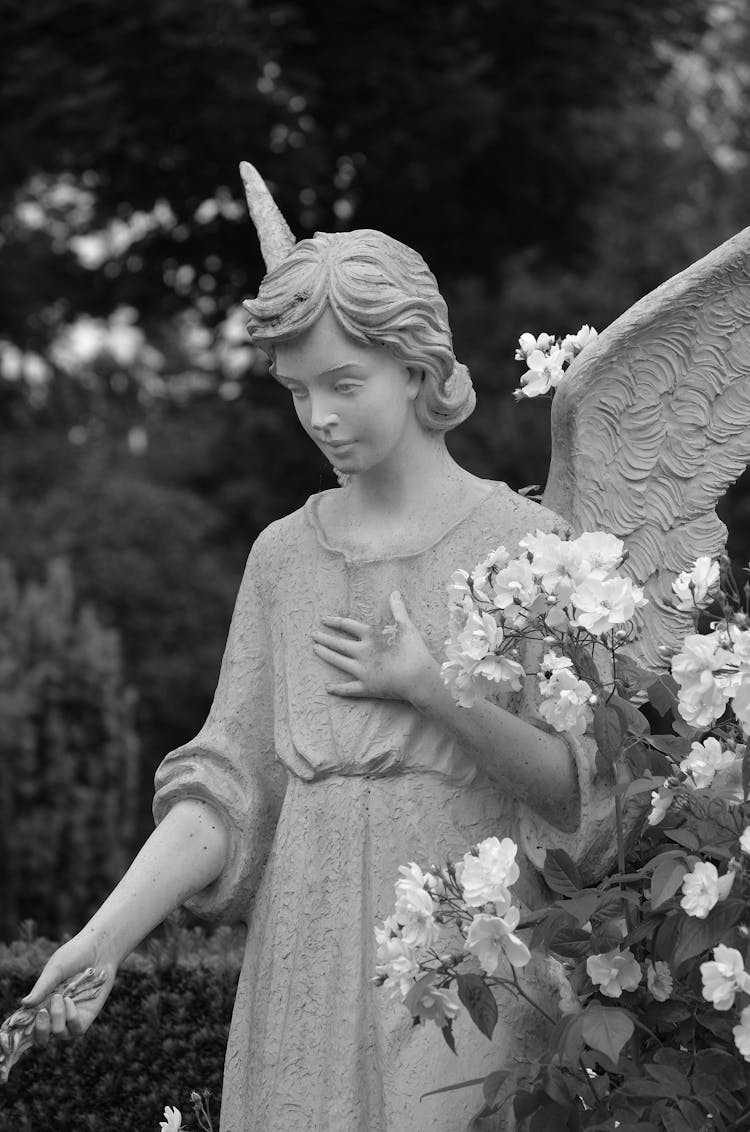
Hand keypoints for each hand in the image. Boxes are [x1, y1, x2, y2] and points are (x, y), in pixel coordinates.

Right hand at [21, 930, 117, 1045]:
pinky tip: (70, 1001)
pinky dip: (71, 1018)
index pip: (29, 1025)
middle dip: (41, 1031)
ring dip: (57, 1019)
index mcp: (42, 1003)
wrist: (100, 947)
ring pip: (59, 1034)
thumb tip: (24, 1004)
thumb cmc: (75, 955)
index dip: (25, 1030)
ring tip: (60, 997)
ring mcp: (71, 1016)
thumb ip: (42, 987)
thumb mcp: (55, 969)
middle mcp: (55, 1013)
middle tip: (43, 1012)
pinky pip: (77, 1030)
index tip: (26, 1021)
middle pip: (42, 1038)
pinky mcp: (87, 1016)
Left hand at [312, 591, 438, 703]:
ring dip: (326, 655)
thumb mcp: (406, 626)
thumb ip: (398, 609)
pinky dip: (337, 688)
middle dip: (324, 638)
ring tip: (315, 650)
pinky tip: (327, 687)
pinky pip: (348, 689)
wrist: (419, 677)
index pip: (348, 626)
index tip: (323, 620)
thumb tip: (395, 592)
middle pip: (339, 644)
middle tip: (312, 635)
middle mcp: (362, 652)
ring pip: (339, 662)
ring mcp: (362, 671)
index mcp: (370, 636)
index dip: (335, 622)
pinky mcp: (366, 687)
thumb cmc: (414, 650)